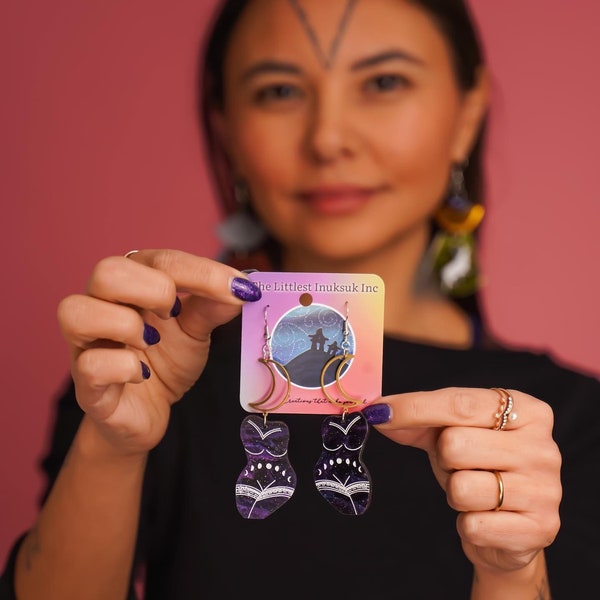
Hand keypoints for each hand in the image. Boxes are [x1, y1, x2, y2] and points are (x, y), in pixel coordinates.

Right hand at [57, 249, 260, 455]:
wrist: (148, 413)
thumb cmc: (165, 362)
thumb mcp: (195, 330)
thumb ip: (213, 306)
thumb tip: (244, 286)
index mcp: (133, 284)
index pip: (161, 260)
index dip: (203, 272)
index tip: (240, 290)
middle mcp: (102, 306)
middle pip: (106, 271)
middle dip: (152, 289)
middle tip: (174, 313)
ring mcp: (87, 344)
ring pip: (77, 310)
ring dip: (125, 324)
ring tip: (150, 342)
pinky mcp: (86, 384)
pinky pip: (89, 364)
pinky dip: (123, 366)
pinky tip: (141, 374)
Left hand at [364, 387, 560, 573]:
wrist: (509, 530)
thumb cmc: (479, 468)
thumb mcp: (451, 434)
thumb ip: (416, 420)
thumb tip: (377, 413)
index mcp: (527, 410)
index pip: (459, 403)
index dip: (414, 407)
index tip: (379, 412)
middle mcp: (543, 446)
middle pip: (455, 444)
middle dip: (444, 459)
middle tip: (460, 465)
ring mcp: (546, 489)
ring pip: (462, 487)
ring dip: (455, 493)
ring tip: (475, 491)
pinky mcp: (540, 529)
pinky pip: (473, 525)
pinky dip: (468, 523)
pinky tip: (485, 517)